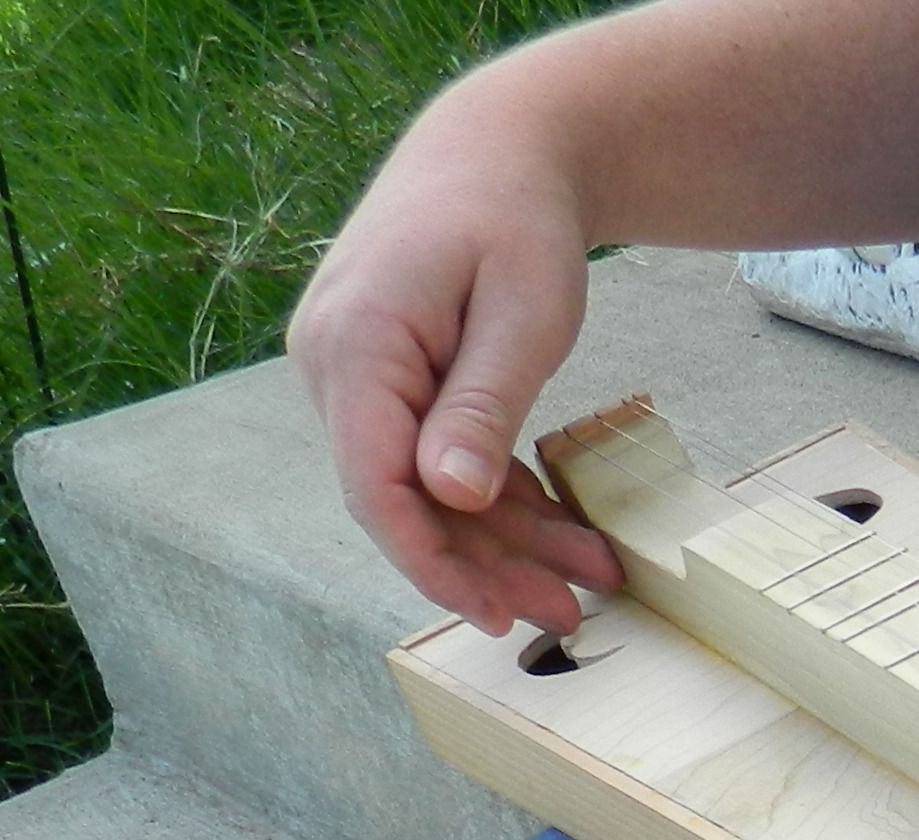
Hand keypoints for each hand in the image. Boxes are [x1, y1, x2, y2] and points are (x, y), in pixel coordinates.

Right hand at [287, 89, 622, 637]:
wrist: (501, 145)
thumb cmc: (516, 213)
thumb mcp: (523, 312)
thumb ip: (481, 405)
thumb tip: (449, 496)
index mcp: (355, 345)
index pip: (375, 487)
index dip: (431, 563)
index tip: (492, 615)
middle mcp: (335, 365)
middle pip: (403, 500)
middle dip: (487, 565)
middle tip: (568, 614)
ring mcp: (356, 374)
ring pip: (426, 489)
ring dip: (505, 544)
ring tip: (584, 584)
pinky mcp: (389, 381)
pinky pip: (438, 460)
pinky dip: (500, 501)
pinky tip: (560, 539)